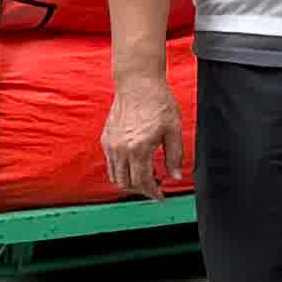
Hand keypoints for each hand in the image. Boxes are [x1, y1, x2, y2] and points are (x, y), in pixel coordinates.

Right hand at [100, 68, 179, 200]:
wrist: (138, 84)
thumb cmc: (159, 103)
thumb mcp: (174, 130)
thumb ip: (174, 157)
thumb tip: (176, 177)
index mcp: (138, 148)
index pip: (142, 181)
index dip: (153, 193)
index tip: (161, 197)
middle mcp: (120, 149)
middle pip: (126, 183)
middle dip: (141, 189)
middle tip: (156, 186)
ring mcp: (110, 144)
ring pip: (115, 176)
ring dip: (129, 181)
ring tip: (147, 175)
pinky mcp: (105, 139)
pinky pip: (110, 163)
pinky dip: (121, 170)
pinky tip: (136, 163)